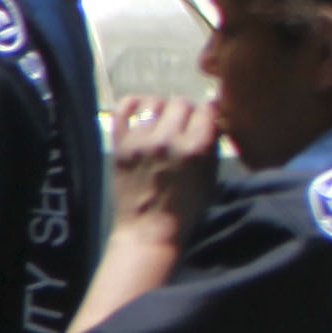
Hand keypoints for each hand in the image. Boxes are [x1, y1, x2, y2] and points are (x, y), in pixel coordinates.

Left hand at [102, 93, 223, 235]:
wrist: (148, 230)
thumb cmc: (186, 208)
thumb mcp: (211, 177)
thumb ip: (211, 145)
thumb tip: (211, 119)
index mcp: (195, 148)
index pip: (207, 109)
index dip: (209, 114)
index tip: (207, 121)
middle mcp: (168, 139)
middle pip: (181, 102)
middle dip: (187, 113)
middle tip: (183, 127)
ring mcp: (140, 140)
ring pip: (155, 102)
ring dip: (162, 110)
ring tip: (161, 124)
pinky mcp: (120, 143)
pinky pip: (124, 107)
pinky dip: (134, 105)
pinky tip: (141, 114)